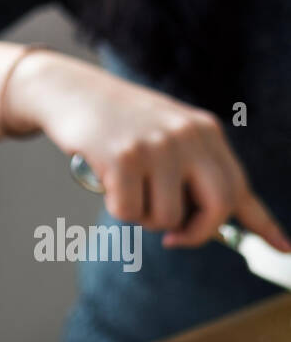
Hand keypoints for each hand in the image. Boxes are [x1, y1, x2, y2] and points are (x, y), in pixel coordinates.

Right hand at [6, 51, 290, 250]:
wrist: (71, 92)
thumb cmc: (115, 124)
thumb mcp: (163, 139)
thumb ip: (186, 173)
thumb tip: (198, 224)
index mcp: (206, 132)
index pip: (240, 185)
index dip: (262, 223)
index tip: (283, 248)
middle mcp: (190, 136)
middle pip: (217, 206)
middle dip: (196, 233)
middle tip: (174, 238)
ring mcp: (159, 146)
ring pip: (166, 217)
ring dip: (142, 217)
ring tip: (125, 188)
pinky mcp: (125, 157)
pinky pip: (128, 212)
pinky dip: (115, 207)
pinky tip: (105, 181)